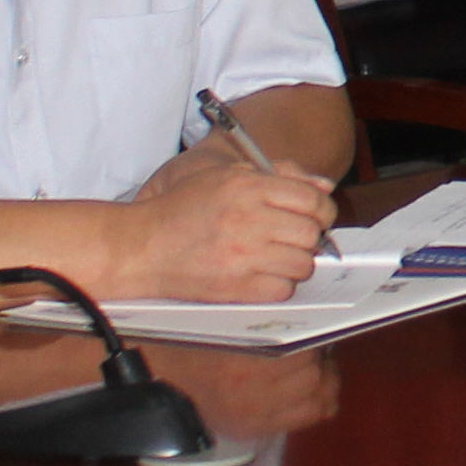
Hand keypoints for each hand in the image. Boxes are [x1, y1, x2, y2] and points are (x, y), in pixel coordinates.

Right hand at [110, 146, 333, 302]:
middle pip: (312, 233)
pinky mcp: (235, 286)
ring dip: (295, 263)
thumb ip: (279, 175)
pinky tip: (262, 275)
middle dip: (309, 237)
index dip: (322, 210)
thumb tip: (325, 186)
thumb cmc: (183, 208)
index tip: (315, 217)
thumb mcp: (227, 176)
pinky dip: (279, 285)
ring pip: (303, 264)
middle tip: (293, 239)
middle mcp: (249, 219)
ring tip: (276, 258)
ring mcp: (243, 255)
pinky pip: (282, 290)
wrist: (140, 246)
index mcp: (249, 187)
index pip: (313, 200)